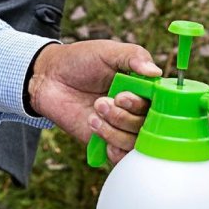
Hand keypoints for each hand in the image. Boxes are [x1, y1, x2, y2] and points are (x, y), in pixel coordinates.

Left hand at [26, 38, 158, 161]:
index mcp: (141, 88)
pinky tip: (95, 130)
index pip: (159, 104)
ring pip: (133, 142)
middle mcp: (135, 109)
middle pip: (148, 126)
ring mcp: (120, 126)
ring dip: (113, 129)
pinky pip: (120, 156)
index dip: (143, 104)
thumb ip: (134, 56)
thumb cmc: (80, 60)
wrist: (49, 78)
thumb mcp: (108, 51)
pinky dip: (112, 148)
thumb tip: (156, 72)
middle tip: (102, 102)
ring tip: (93, 113)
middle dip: (124, 116)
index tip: (122, 96)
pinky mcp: (105, 141)